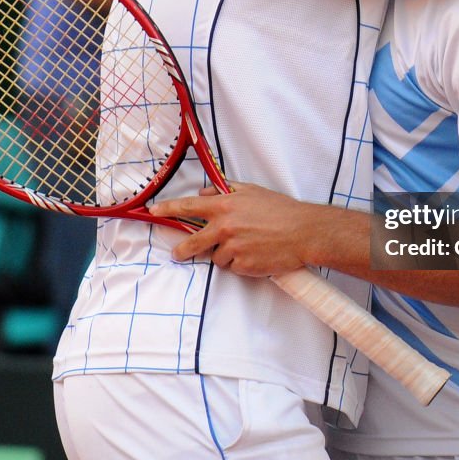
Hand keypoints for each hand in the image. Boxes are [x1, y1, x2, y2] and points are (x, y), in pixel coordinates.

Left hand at [149, 182, 319, 276]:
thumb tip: (205, 194)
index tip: (154, 211)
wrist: (304, 232)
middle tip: (179, 253)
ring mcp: (233, 248)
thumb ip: (226, 191)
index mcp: (225, 207)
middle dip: (183, 250)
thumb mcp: (252, 192)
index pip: (188, 207)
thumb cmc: (281, 210)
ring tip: (247, 246)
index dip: (169, 209)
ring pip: (216, 257)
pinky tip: (255, 255)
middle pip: (193, 242)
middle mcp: (225, 228)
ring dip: (226, 254)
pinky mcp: (243, 266)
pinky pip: (233, 268)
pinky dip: (241, 264)